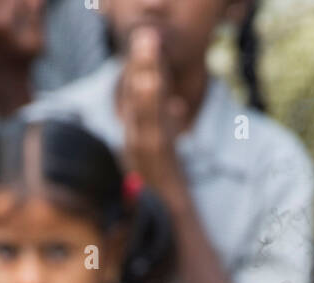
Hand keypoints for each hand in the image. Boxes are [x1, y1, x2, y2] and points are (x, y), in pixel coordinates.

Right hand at [118, 26, 187, 204]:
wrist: (169, 216)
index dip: (140, 66)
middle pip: (137, 95)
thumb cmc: (167, 185)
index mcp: (137, 131)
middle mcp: (136, 136)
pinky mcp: (156, 159)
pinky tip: (160, 90)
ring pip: (143, 108)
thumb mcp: (166, 151)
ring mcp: (144, 147)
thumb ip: (169, 126)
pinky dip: (155, 109)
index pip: (137, 94)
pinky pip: (155, 130)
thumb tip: (178, 105)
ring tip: (148, 50)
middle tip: (145, 34)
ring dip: (146, 77)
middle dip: (141, 64)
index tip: (146, 40)